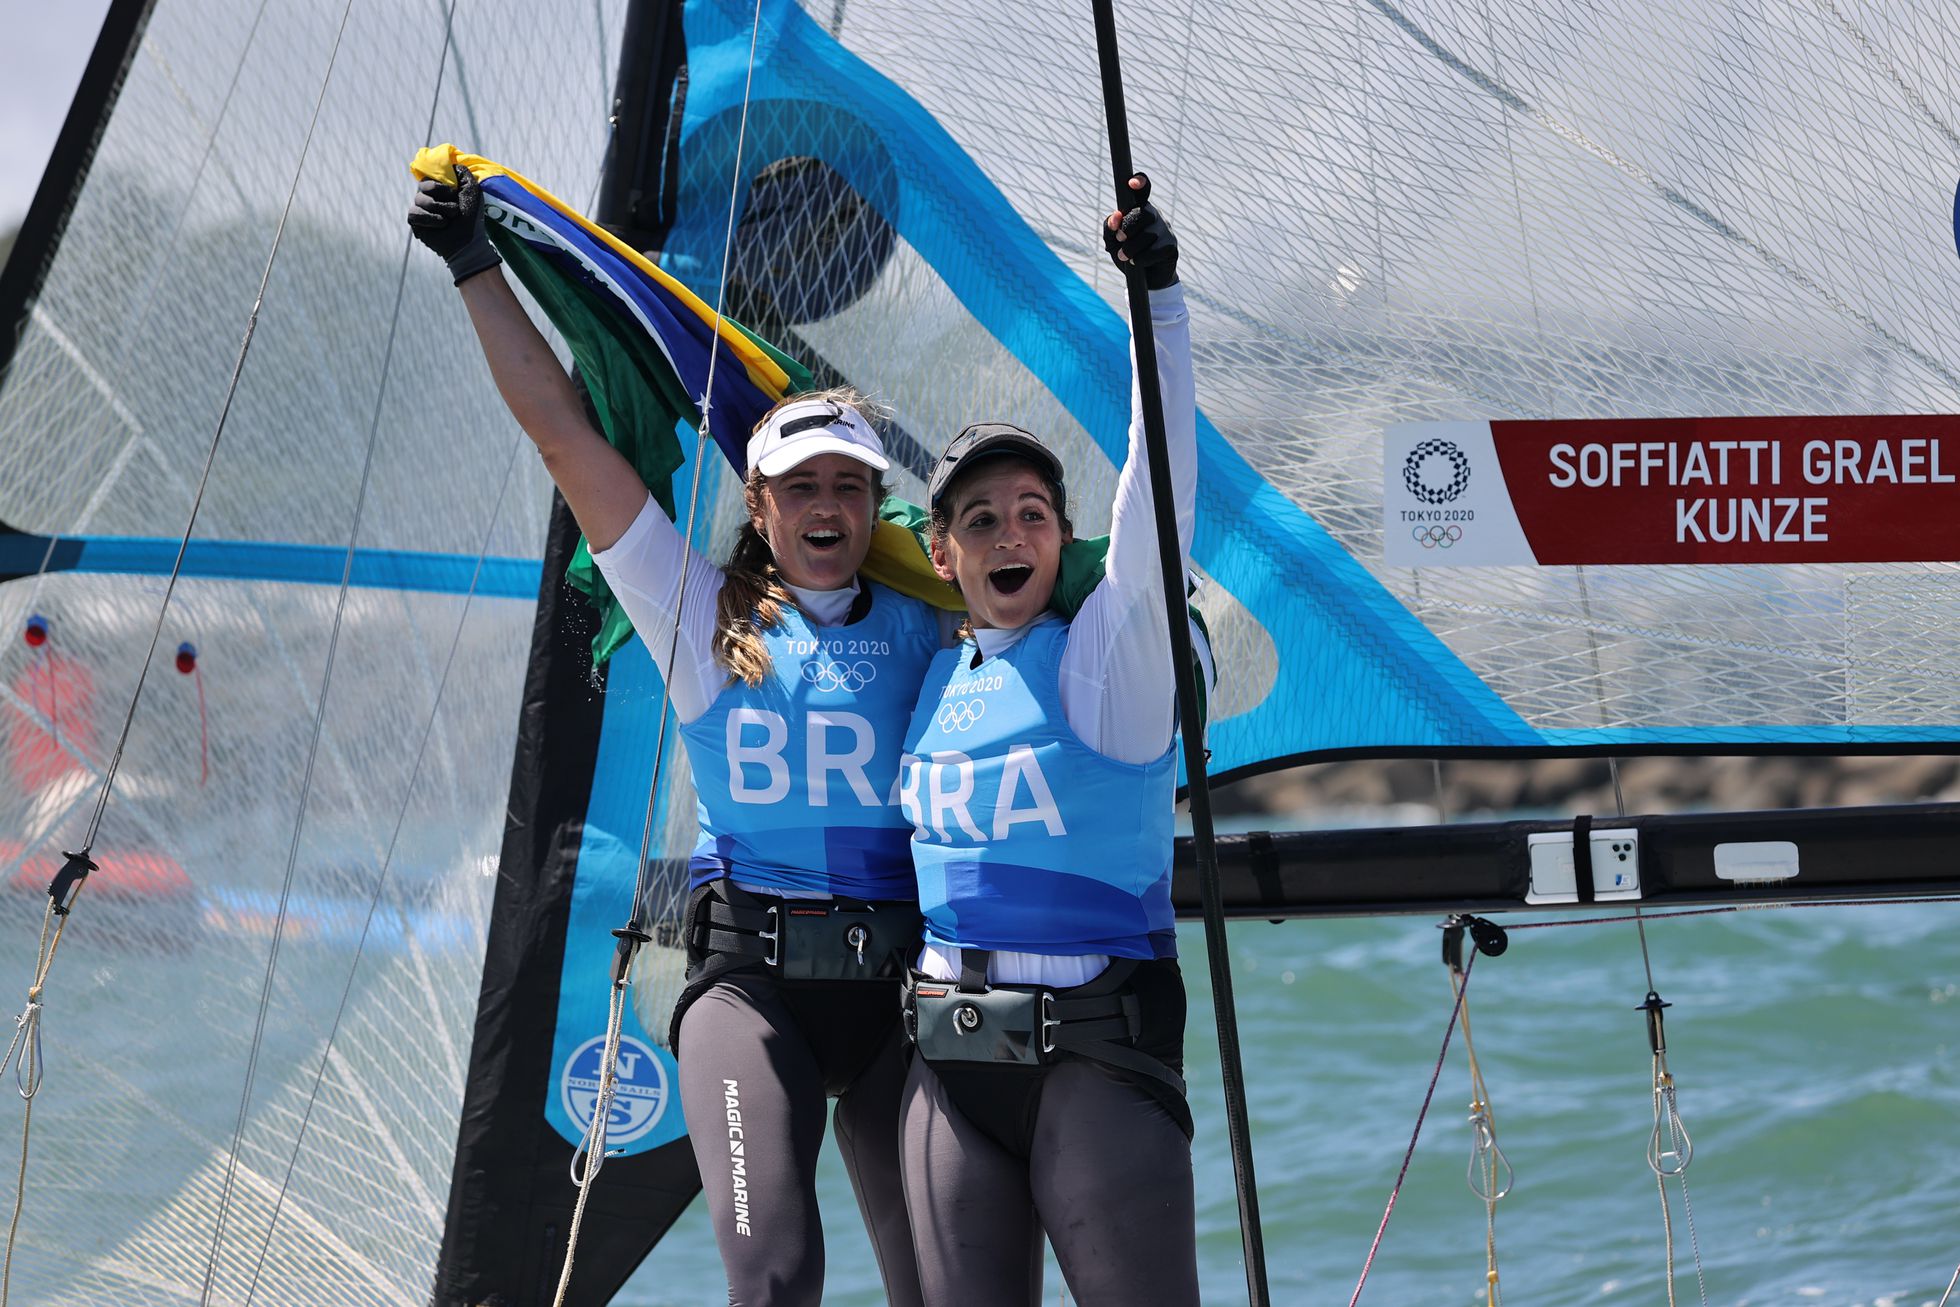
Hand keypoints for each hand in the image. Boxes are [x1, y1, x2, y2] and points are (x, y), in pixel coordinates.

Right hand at [407, 165, 501, 285]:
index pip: (428, 177)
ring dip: (439, 209)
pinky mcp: (415, 222)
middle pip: (422, 186)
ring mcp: (420, 209)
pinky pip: (414, 213)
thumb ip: (463, 173)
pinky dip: (430, 219)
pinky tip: (441, 224)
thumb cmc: (472, 217)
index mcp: (439, 189)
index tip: (452, 193)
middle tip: (455, 209)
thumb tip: (451, 164)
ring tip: (450, 219)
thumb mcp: (472, 190)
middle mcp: (427, 197)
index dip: (440, 185)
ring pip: (419, 199)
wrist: (469, 241)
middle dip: (441, 198)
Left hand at [1102, 172, 1177, 289]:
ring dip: (1131, 248)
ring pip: (1147, 234)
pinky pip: (1155, 251)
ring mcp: (1165, 231)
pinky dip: (1141, 259)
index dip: (1140, 182)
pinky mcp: (1171, 247)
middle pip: (1143, 213)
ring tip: (1124, 256)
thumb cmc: (1127, 253)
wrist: (1144, 278)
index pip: (1143, 190)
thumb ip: (1109, 227)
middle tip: (1120, 238)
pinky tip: (1136, 262)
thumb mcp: (1112, 241)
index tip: (1131, 184)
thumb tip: (1115, 217)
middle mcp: (1155, 216)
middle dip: (1128, 227)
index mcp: (1140, 209)